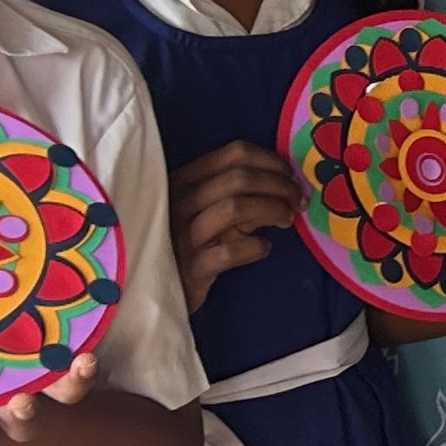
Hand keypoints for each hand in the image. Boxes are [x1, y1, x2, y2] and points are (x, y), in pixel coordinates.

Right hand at [168, 142, 296, 300]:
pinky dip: (255, 247)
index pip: (234, 154)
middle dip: (279, 185)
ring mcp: (181, 236)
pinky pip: (229, 252)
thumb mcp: (204, 213)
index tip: (290, 175)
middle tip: (298, 201)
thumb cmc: (181, 244)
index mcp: (183, 180)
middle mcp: (179, 202)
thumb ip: (236, 195)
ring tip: (287, 220)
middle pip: (240, 178)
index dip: (271, 160)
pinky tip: (264, 248)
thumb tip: (284, 183)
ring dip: (272, 209)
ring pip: (235, 207)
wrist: (147, 292)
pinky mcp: (189, 270)